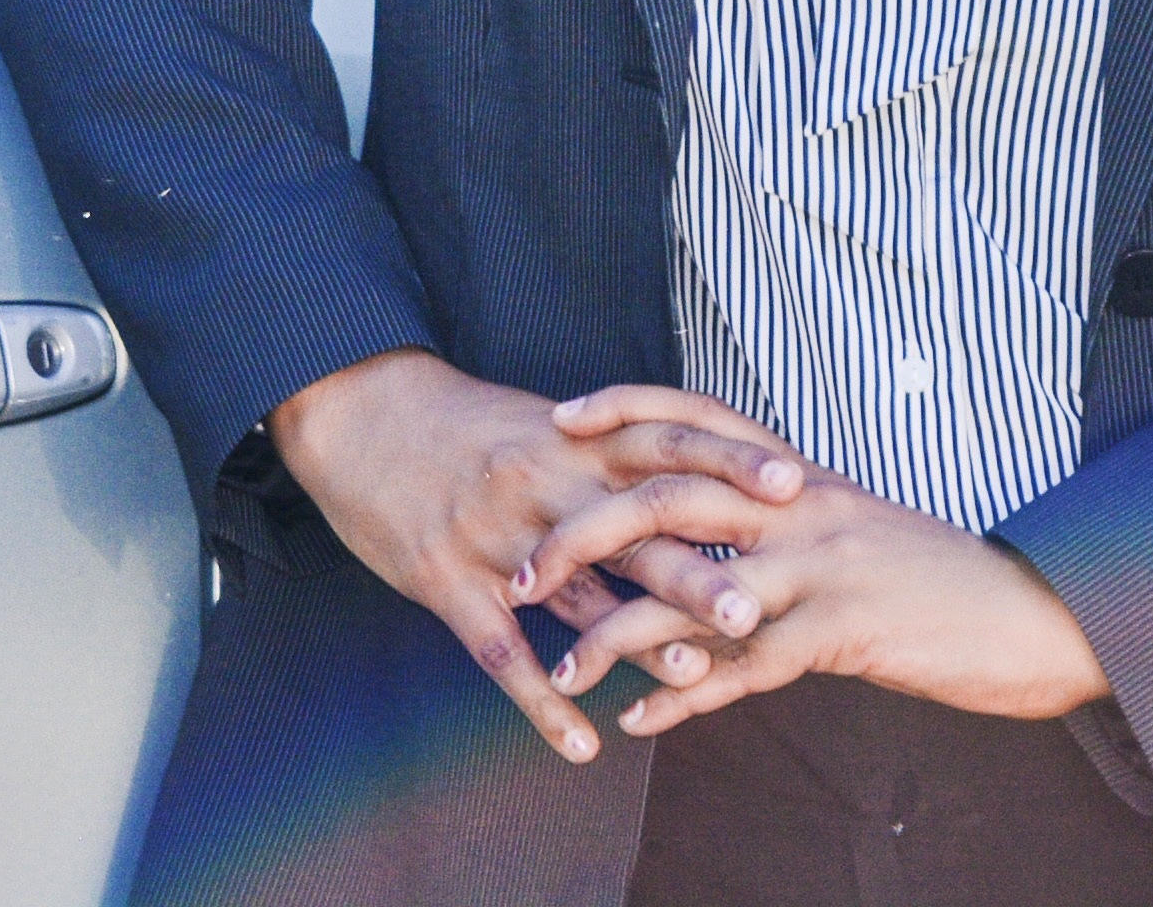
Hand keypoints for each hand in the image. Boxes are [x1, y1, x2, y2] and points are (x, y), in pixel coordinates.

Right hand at [269, 351, 804, 765]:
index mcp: (570, 440)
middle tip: (759, 605)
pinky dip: (542, 701)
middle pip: (632, 527)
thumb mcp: (540, 425)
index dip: (728, 464)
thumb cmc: (460, 423)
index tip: (794, 486)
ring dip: (634, 639)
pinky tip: (581, 741)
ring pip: (575, 593)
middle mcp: (542, 483)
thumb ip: (608, 454)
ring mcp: (495, 536)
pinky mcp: (447, 581)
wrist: (358, 410)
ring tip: (694, 678)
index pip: (664, 443)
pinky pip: (501, 651)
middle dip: (697, 570)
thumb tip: (689, 480)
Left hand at [517, 386, 1107, 739]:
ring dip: (617, 632)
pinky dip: (684, 697)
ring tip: (565, 669)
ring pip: (693, 586)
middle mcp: (804, 506)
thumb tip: (720, 550)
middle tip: (525, 571)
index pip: (699, 416)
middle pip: (668, 495)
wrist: (1036, 615)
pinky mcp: (843, 631)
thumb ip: (785, 531)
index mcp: (802, 477)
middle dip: (584, 532)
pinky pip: (743, 667)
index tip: (559, 417)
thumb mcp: (855, 535)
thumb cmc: (938, 581)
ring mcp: (823, 566)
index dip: (626, 407)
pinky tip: (639, 722)